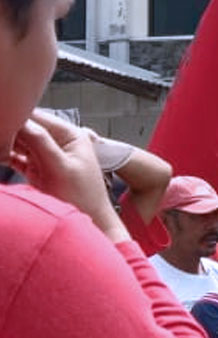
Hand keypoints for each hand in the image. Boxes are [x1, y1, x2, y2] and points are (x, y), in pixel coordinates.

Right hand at [10, 112, 127, 240]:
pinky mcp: (36, 169)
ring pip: (17, 141)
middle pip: (25, 127)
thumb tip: (20, 121)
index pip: (37, 116)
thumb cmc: (83, 197)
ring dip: (4, 142)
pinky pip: (14, 156)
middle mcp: (57, 142)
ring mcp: (45, 155)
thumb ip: (42, 143)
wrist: (89, 222)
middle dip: (7, 130)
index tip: (0, 118)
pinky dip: (4, 155)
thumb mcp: (62, 168)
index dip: (16, 116)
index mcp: (69, 135)